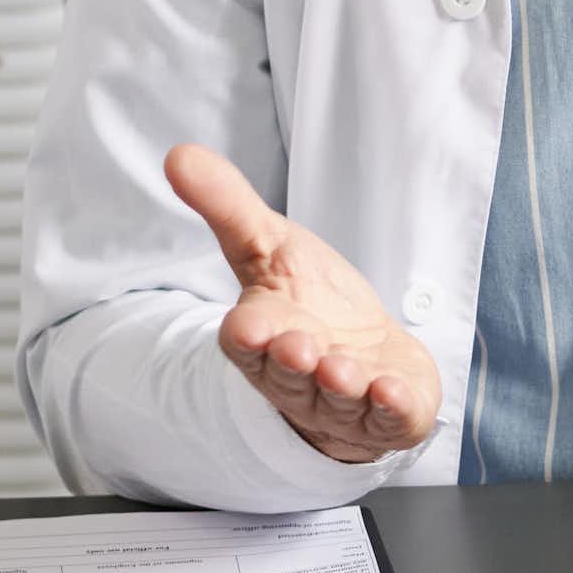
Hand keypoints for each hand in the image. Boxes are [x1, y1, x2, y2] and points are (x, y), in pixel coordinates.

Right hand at [165, 143, 440, 463]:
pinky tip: (394, 393)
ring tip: (344, 369)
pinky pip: (389, 418)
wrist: (368, 356)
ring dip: (342, 384)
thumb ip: (228, 205)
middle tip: (298, 346)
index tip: (247, 327)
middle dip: (293, 361)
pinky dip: (392, 408)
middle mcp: (300, 375)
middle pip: (289, 373)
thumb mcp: (270, 245)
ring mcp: (345, 400)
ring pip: (338, 398)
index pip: (246, 341)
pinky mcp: (390, 414)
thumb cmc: (313, 301)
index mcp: (266, 334)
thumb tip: (178, 154)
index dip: (247, 335)